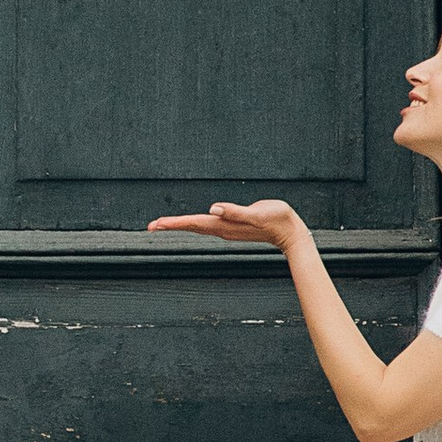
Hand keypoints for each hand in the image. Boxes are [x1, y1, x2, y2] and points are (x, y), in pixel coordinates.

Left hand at [146, 198, 305, 251]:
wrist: (291, 232)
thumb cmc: (277, 220)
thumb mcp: (258, 213)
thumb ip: (236, 212)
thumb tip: (213, 209)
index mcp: (225, 225)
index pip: (194, 223)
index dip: (175, 223)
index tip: (157, 225)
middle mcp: (223, 229)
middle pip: (192, 226)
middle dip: (171, 226)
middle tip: (150, 226)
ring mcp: (227, 229)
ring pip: (198, 226)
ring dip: (180, 225)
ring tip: (163, 224)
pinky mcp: (233, 225)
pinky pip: (207, 224)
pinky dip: (194, 223)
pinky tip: (191, 221)